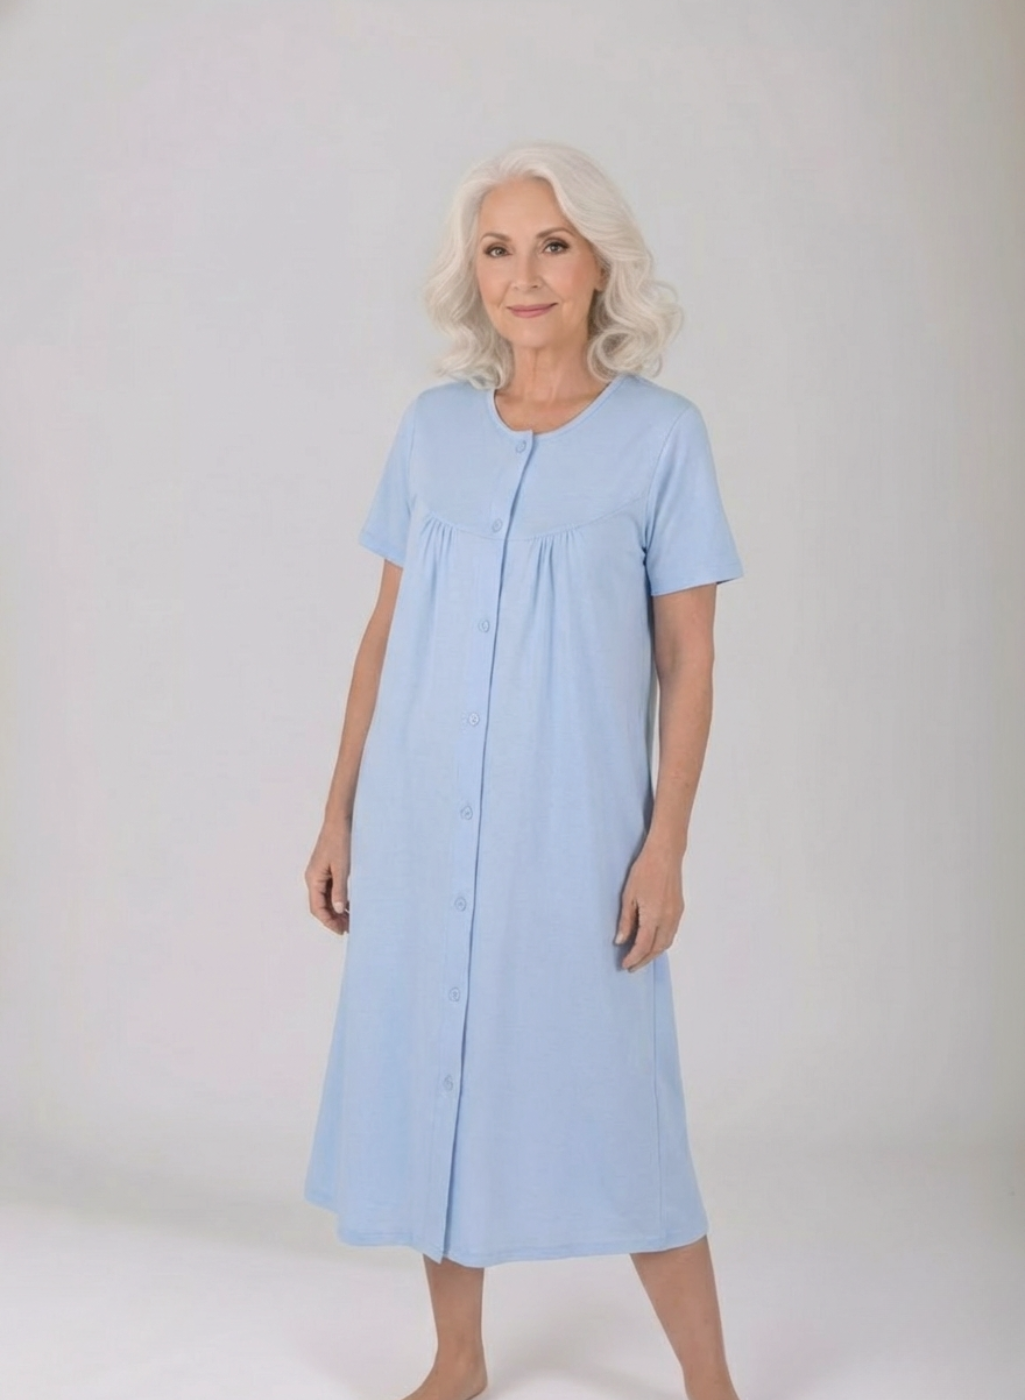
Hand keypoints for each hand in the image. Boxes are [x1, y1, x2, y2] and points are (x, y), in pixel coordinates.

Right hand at [305, 820, 351, 935]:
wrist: (339, 820)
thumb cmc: (339, 840)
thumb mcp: (342, 867)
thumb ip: (340, 890)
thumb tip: (338, 910)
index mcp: (313, 878)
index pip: (317, 908)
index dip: (328, 921)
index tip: (341, 930)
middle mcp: (314, 877)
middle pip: (320, 905)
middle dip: (332, 918)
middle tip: (348, 928)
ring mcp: (320, 873)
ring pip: (326, 898)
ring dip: (336, 909)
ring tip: (350, 919)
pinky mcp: (328, 868)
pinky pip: (331, 889)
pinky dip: (338, 898)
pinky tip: (349, 903)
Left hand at [614, 842, 684, 971]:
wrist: (665, 855)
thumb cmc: (644, 871)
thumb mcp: (629, 895)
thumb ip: (626, 921)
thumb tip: (621, 941)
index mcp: (653, 917)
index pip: (643, 946)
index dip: (633, 958)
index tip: (624, 965)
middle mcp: (668, 919)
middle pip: (657, 948)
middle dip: (644, 960)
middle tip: (632, 967)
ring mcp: (676, 915)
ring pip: (666, 942)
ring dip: (654, 953)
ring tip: (641, 958)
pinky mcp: (679, 909)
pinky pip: (671, 933)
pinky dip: (662, 943)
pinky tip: (653, 942)